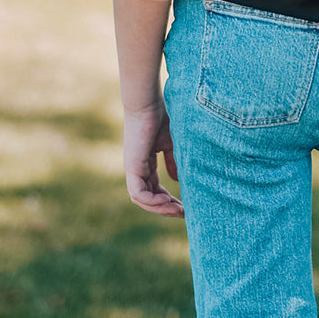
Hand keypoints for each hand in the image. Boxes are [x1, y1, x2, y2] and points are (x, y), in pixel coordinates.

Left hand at [122, 103, 183, 217]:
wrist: (149, 103)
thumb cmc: (162, 117)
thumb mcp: (171, 144)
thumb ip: (173, 161)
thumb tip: (177, 179)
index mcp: (145, 164)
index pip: (155, 189)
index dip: (169, 200)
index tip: (186, 206)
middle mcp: (136, 169)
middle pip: (149, 199)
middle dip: (167, 208)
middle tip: (185, 214)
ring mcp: (133, 169)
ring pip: (142, 200)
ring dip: (160, 208)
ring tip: (178, 210)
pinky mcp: (132, 168)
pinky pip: (138, 194)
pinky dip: (153, 201)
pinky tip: (169, 200)